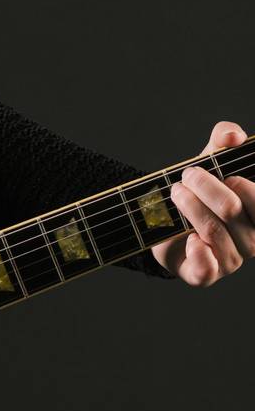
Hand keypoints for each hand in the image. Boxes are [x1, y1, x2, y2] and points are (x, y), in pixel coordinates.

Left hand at [150, 120, 253, 284]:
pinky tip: (189, 238)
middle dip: (205, 187)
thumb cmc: (197, 191)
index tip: (225, 173)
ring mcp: (230, 261)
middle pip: (231, 210)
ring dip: (189, 205)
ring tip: (175, 192)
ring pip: (212, 231)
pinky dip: (197, 252)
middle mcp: (252, 241)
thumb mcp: (210, 160)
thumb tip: (233, 135)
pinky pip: (207, 270)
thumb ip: (223, 138)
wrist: (164, 219)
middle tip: (187, 176)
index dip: (243, 185)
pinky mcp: (205, 275)